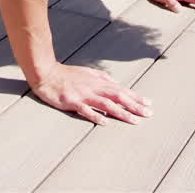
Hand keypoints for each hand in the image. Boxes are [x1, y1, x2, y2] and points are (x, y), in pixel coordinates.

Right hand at [30, 62, 152, 124]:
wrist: (45, 73)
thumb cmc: (66, 74)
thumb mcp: (87, 72)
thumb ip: (102, 77)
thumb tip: (115, 82)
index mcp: (98, 81)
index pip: (121, 90)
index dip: (136, 97)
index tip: (148, 104)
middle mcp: (93, 87)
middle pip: (118, 96)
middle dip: (135, 105)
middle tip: (149, 113)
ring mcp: (83, 94)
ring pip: (106, 104)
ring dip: (121, 112)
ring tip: (134, 121)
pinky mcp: (71, 101)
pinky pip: (85, 110)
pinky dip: (96, 115)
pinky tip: (105, 122)